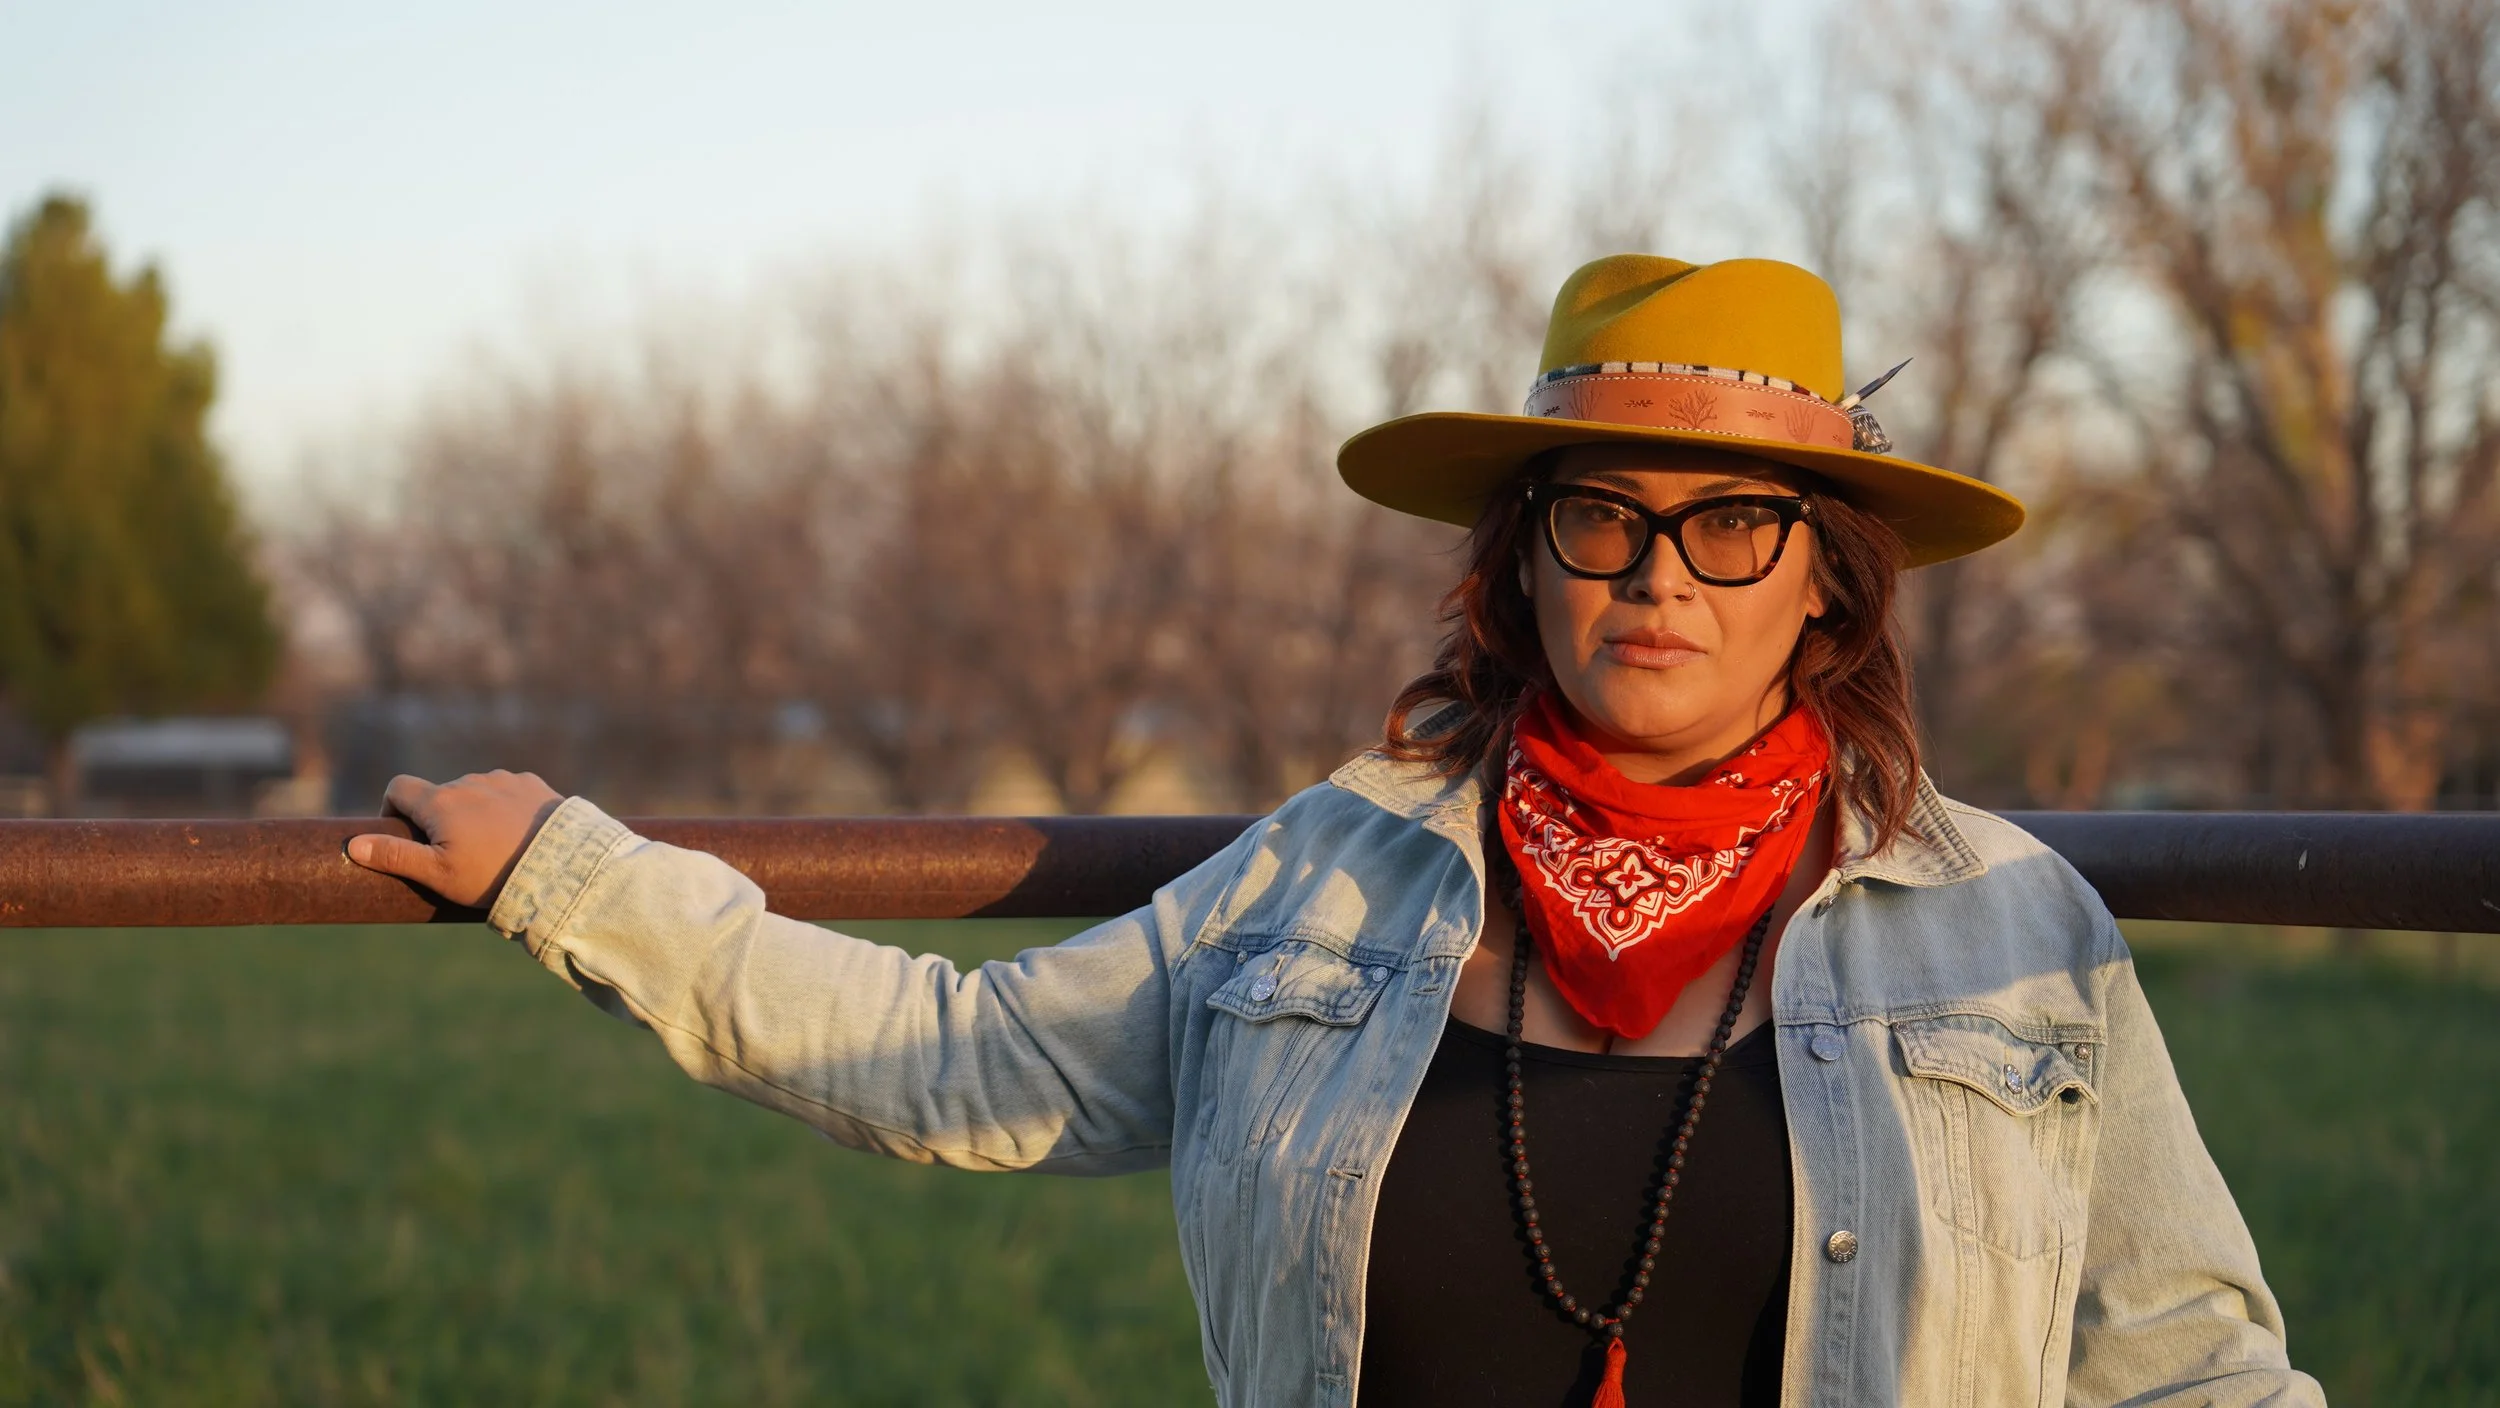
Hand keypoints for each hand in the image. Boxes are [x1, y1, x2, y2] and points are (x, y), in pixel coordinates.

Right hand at [346, 770, 564, 908]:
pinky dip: (503, 807)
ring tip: (491, 847)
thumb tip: (353, 845)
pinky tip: (517, 833)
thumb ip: (394, 856)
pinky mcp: (532, 784)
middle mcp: (470, 781)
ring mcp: (503, 780)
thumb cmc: (492, 876)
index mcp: (441, 801)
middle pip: (440, 793)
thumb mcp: (438, 874)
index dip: (392, 808)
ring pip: (474, 792)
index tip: (404, 834)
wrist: (561, 869)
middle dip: (439, 818)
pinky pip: (506, 791)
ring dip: (473, 811)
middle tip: (457, 853)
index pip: (399, 787)